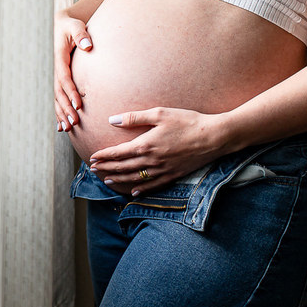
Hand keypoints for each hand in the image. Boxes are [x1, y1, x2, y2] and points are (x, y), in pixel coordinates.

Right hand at [54, 15, 92, 131]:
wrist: (61, 25)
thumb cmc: (71, 26)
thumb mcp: (75, 26)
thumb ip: (81, 35)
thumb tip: (87, 46)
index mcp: (59, 59)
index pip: (64, 79)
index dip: (71, 93)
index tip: (79, 105)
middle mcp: (55, 69)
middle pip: (58, 93)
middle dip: (65, 109)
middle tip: (74, 123)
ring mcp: (55, 75)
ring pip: (56, 98)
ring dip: (61, 113)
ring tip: (67, 128)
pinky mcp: (59, 79)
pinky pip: (57, 97)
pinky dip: (58, 111)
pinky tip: (61, 125)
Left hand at [88, 107, 226, 194]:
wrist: (214, 137)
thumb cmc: (187, 121)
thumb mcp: (159, 113)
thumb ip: (134, 117)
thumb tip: (112, 120)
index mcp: (145, 144)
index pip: (117, 153)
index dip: (103, 156)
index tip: (92, 158)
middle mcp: (151, 161)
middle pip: (123, 167)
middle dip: (106, 169)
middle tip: (93, 170)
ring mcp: (163, 170)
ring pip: (135, 178)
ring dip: (119, 180)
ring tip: (107, 181)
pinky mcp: (174, 175)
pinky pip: (154, 186)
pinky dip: (141, 190)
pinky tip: (133, 192)